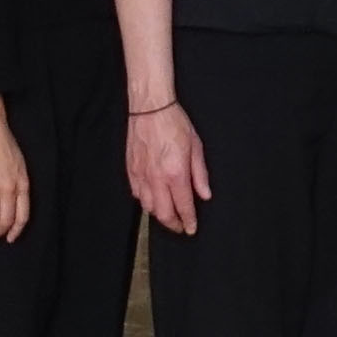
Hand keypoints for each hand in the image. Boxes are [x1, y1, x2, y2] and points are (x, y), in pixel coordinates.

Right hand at [127, 104, 210, 235]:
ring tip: (168, 214)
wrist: (150, 107)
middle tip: (180, 226)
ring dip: (159, 214)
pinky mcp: (131, 169)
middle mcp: (156, 178)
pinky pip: (136, 194)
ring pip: (148, 207)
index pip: (183, 206)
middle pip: (163, 213)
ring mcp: (141, 175)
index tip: (191, 228)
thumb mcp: (196, 147)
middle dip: (173, 224)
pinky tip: (152, 199)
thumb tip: (205, 194)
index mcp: (175, 173)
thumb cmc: (174, 123)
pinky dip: (145, 201)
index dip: (188, 221)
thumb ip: (200, 174)